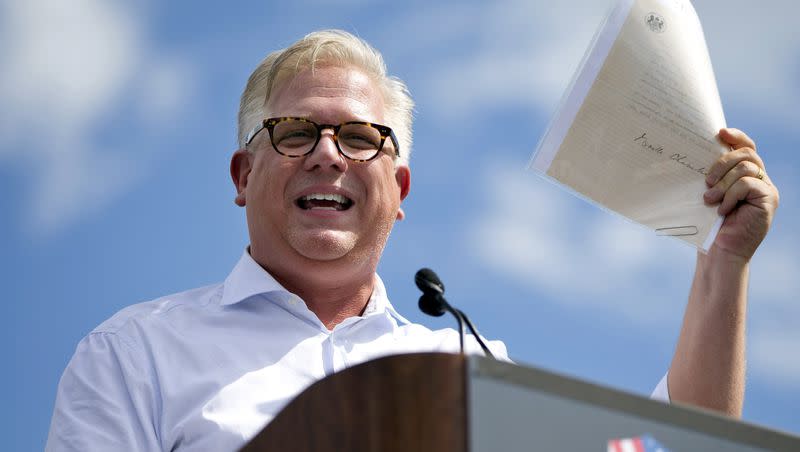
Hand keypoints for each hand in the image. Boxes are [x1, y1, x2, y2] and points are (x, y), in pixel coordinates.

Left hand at [703, 128, 778, 260]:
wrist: (719, 252)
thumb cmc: (708, 225)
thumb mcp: (708, 194)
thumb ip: (712, 175)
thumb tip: (696, 152)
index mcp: (746, 175)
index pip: (747, 147)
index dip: (736, 136)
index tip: (719, 132)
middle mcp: (760, 179)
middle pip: (747, 153)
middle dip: (723, 162)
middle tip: (706, 181)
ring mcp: (766, 189)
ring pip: (746, 168)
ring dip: (723, 182)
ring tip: (709, 199)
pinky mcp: (769, 200)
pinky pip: (748, 184)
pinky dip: (731, 195)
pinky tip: (722, 209)